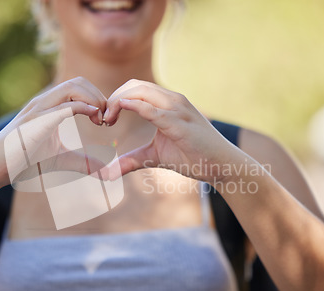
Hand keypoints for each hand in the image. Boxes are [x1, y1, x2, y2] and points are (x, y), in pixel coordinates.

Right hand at [0, 77, 107, 187]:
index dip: (98, 97)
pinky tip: (94, 117)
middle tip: (108, 118)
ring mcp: (37, 111)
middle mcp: (43, 103)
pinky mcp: (33, 124)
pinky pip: (60, 108)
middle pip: (77, 82)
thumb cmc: (24, 161)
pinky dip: (81, 108)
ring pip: (70, 88)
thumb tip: (107, 172)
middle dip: (98, 95)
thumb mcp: (61, 160)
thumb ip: (84, 163)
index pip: (78, 86)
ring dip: (92, 99)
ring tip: (101, 119)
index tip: (108, 118)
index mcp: (49, 106)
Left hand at [103, 79, 241, 182]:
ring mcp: (177, 108)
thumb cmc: (191, 157)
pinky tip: (120, 111)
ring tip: (108, 120)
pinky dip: (133, 106)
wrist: (221, 165)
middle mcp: (172, 100)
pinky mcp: (179, 122)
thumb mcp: (154, 156)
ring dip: (118, 101)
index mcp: (167, 103)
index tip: (105, 119)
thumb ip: (132, 159)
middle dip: (113, 99)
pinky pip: (152, 109)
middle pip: (134, 85)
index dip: (115, 99)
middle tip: (103, 120)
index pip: (135, 88)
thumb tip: (109, 172)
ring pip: (140, 91)